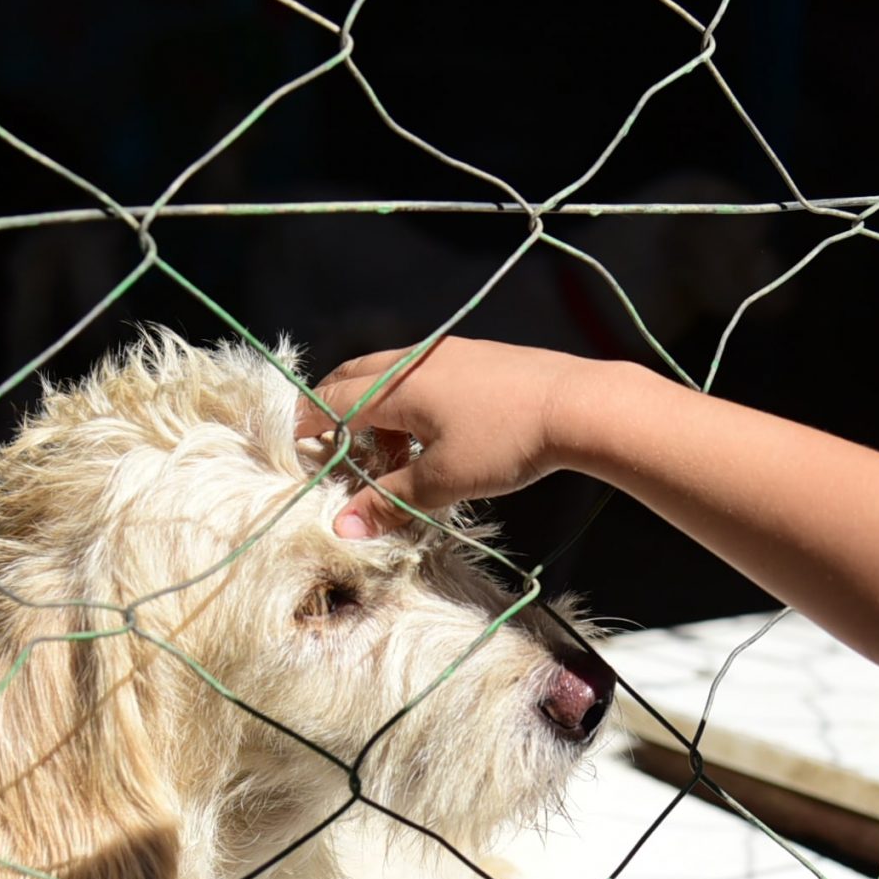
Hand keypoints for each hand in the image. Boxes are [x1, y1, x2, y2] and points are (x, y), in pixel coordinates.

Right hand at [294, 336, 599, 537]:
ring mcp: (447, 352)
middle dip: (334, 413)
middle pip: (353, 378)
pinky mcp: (475, 356)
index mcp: (395, 386)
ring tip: (391, 459)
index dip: (309, 429)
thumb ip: (389, 500)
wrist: (578, 404)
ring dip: (376, 412)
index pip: (330, 402)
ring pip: (389, 376)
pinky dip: (409, 403)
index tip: (301, 456)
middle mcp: (413, 359)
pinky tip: (432, 438)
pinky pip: (422, 374)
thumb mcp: (442, 481)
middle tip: (336, 452)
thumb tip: (343, 526)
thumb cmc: (504, 442)